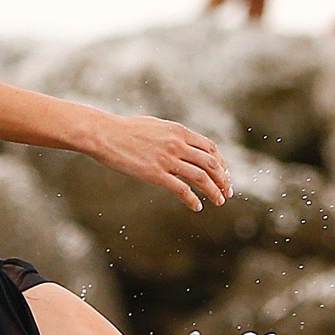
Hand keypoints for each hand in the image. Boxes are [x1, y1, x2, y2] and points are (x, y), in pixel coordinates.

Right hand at [86, 114, 231, 211]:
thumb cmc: (126, 130)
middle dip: (223, 179)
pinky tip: (197, 206)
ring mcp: (167, 159)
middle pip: (211, 163)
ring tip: (219, 201)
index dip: (221, 163)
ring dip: (214, 191)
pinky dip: (193, 199)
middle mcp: (178, 144)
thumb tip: (183, 145)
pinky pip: (182, 189)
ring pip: (201, 177)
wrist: (106, 134)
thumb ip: (173, 136)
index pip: (210, 148)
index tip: (225, 175)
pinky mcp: (156, 174)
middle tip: (228, 192)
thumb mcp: (156, 127)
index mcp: (179, 132)